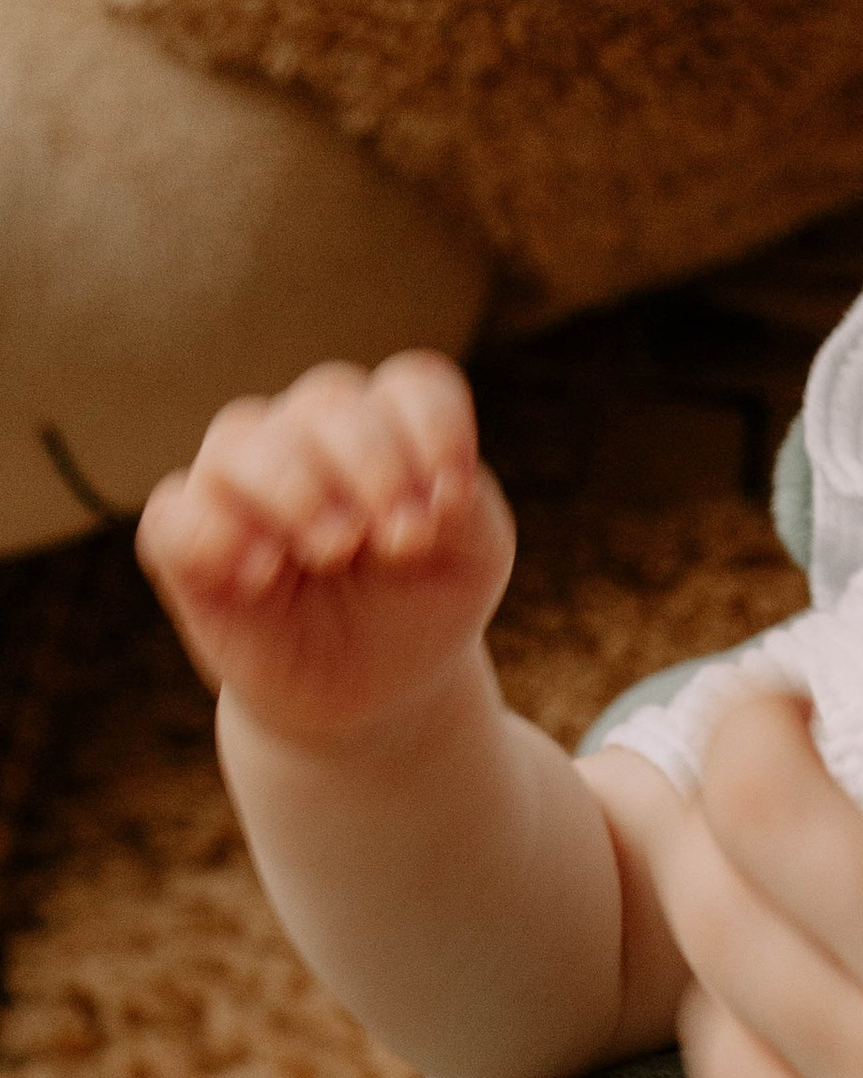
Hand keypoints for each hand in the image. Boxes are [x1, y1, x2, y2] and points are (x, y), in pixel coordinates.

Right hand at [137, 354, 513, 747]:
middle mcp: (305, 436)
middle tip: (400, 542)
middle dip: (371, 465)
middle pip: (328, 403)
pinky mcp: (188, 546)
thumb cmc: (422, 604)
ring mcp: (240, 483)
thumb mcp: (472, 561)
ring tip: (335, 550)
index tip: (454, 498)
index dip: (434, 429)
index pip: (410, 386)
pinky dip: (211, 534)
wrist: (379, 691)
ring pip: (242, 441)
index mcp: (385, 428)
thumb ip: (465, 511)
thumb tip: (428, 491)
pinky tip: (262, 573)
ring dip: (295, 488)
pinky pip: (174, 516)